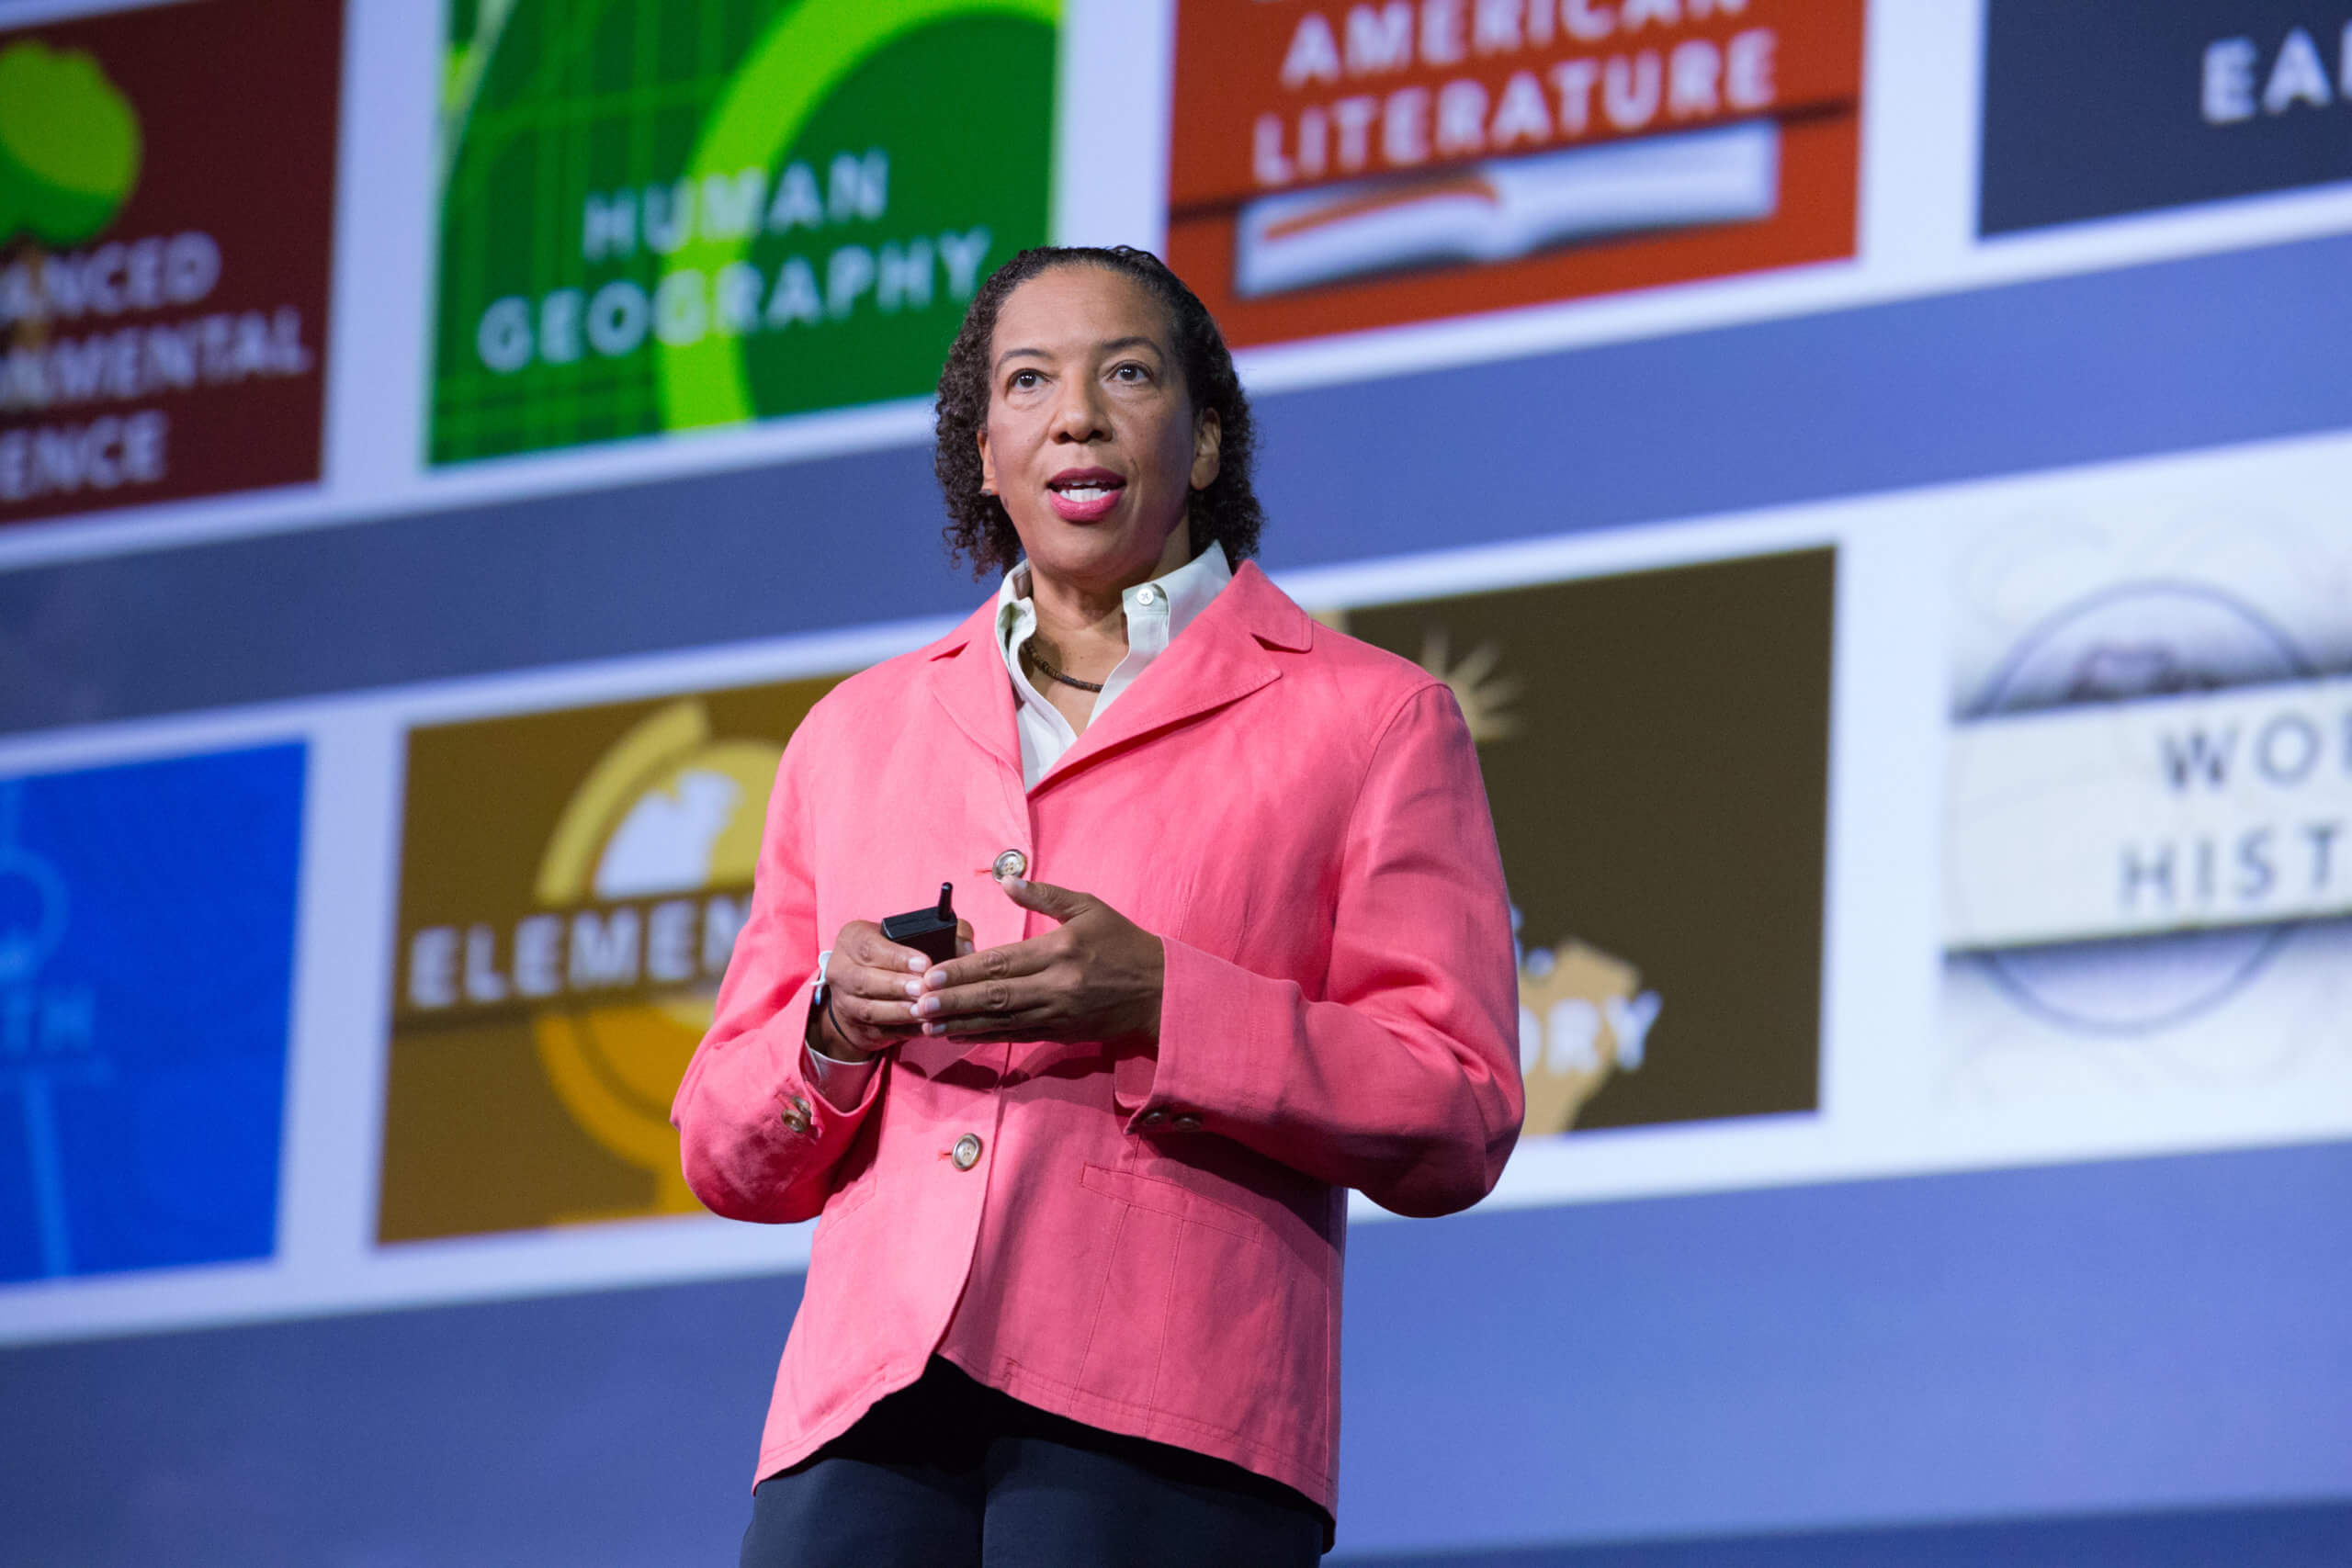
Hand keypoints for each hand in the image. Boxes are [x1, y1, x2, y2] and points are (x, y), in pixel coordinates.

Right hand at [813, 917, 976, 1062]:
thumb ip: (944, 933)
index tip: (924, 964)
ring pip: (869, 1008)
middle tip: (924, 989)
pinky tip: (925, 1028)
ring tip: (925, 1010)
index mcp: (852, 940)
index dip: (897, 957)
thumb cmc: (896, 956)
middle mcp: (841, 970)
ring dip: (899, 1011)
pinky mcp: (857, 1028)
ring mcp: (845, 1002)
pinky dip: (904, 1030)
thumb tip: (967, 947)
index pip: (869, 947)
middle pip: (865, 980)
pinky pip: (880, 1031)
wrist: (865, 990)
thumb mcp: (910, 935)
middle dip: (897, 986)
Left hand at [913, 878, 1163, 1045]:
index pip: (1001, 963)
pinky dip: (984, 1036)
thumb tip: (1007, 882)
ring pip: (1000, 1021)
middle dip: (953, 1001)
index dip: (963, 970)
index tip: (932, 975)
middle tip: (918, 1004)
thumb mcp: (1089, 908)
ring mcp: (1057, 1013)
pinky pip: (1015, 1036)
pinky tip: (958, 1034)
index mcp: (1060, 950)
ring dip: (961, 1023)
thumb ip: (1045, 895)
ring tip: (927, 1025)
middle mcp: (1055, 985)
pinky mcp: (1059, 1032)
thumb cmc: (1124, 944)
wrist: (1160, 992)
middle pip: (995, 995)